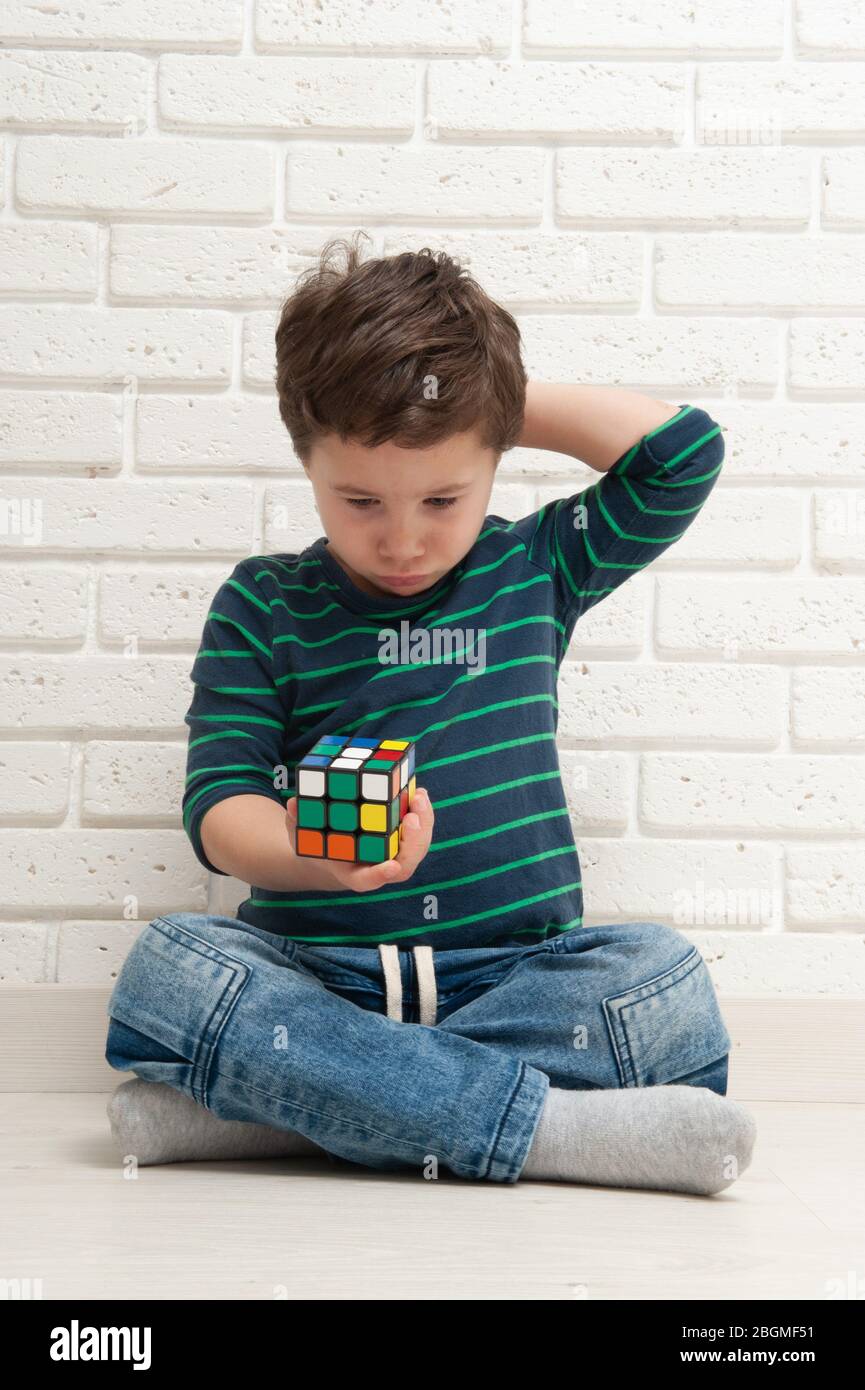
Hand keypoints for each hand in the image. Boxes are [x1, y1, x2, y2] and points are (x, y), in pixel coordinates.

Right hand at [285, 787, 433, 893]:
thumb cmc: (317, 846)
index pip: (368, 880)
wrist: (334, 851)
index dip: (380, 875)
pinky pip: (416, 831)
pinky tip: (419, 793)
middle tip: (413, 817)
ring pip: (416, 847)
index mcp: (352, 874)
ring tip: (420, 797)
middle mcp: (377, 868)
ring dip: (423, 823)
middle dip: (411, 841)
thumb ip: (298, 823)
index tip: (392, 867)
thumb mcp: (302, 835)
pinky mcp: (401, 839)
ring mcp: (392, 854)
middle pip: (403, 863)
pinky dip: (421, 814)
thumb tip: (296, 803)